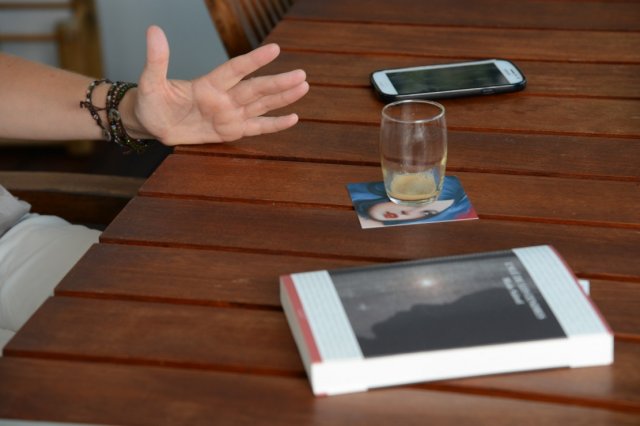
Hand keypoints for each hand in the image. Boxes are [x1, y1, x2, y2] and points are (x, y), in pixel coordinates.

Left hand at [130, 26, 308, 145]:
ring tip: (304, 87)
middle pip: (256, 88)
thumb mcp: (150, 82)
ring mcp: (230, 114)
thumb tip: (153, 31)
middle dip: (278, 83)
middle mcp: (224, 97)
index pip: (235, 70)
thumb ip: (157, 59)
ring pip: (261, 105)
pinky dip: (274, 125)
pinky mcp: (231, 131)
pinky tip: (292, 118)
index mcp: (208, 84)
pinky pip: (256, 127)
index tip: (274, 49)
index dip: (254, 60)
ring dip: (282, 97)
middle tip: (302, 74)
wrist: (152, 124)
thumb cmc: (151, 102)